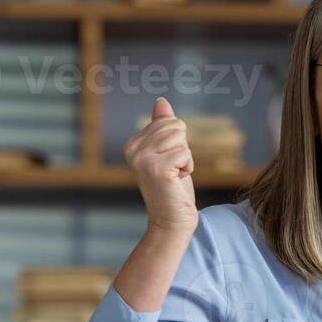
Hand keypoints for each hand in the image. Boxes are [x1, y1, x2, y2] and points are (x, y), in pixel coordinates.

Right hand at [124, 96, 197, 236]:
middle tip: (174, 170)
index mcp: (132, 143)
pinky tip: (177, 181)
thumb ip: (163, 127)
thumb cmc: (173, 187)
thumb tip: (161, 101)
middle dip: (183, 149)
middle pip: (176, 127)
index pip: (168, 121)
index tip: (169, 163)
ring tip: (175, 175)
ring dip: (186, 158)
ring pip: (181, 139)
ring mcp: (142, 159)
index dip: (178, 142)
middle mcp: (132, 149)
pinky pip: (185, 153)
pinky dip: (188, 167)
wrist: (171, 220)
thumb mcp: (169, 152)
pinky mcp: (156, 168)